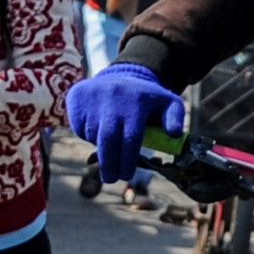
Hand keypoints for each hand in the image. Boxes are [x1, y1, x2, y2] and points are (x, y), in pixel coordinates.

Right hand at [65, 60, 182, 186]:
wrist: (120, 75)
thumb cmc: (147, 99)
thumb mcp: (168, 103)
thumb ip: (176, 118)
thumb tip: (174, 133)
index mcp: (137, 102)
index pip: (131, 138)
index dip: (127, 160)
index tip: (126, 175)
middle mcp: (114, 98)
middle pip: (108, 141)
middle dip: (109, 164)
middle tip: (111, 178)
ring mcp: (94, 97)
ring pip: (92, 135)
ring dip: (99, 148)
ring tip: (109, 144)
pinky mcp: (78, 98)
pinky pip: (79, 127)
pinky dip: (86, 135)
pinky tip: (97, 129)